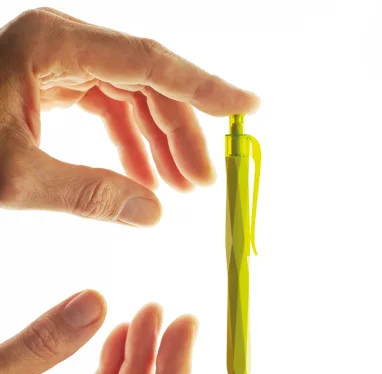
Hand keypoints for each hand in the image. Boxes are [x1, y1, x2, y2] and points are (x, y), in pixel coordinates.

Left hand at [0, 8, 259, 225]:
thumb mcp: (15, 177)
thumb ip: (90, 194)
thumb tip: (154, 213)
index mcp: (55, 45)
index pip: (152, 63)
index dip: (206, 88)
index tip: (248, 106)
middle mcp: (65, 43)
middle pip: (150, 84)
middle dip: (181, 136)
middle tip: (202, 185)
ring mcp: (62, 61)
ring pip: (135, 98)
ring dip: (160, 143)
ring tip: (179, 189)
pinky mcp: (58, 83)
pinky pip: (112, 109)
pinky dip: (132, 145)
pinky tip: (145, 178)